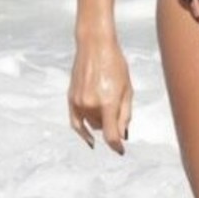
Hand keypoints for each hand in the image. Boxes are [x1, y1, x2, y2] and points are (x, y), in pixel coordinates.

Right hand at [68, 36, 132, 153]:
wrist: (95, 46)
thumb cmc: (116, 64)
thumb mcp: (128, 89)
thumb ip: (125, 114)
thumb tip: (122, 135)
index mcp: (108, 102)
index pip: (111, 135)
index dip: (117, 146)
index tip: (121, 151)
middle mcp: (91, 104)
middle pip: (102, 128)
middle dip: (111, 124)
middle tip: (117, 105)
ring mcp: (79, 102)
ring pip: (91, 124)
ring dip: (99, 121)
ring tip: (105, 100)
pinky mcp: (71, 98)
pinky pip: (75, 122)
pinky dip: (82, 132)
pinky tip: (88, 140)